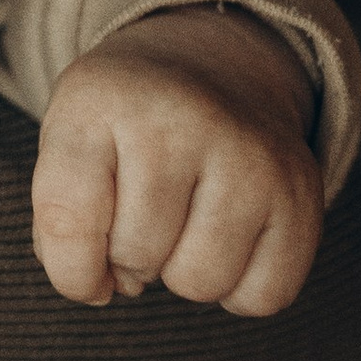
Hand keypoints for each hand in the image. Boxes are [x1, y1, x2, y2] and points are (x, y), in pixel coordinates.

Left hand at [33, 6, 324, 316]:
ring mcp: (247, 152)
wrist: (212, 64)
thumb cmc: (124, 122)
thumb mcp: (69, 139)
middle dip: (131, 256)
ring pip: (200, 282)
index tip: (82, 269)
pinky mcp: (299, 190)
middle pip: (138, 254)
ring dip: (183, 273)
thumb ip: (61, 221)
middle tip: (142, 214)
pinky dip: (239, 289)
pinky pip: (263, 296)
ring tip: (182, 224)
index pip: (66, 219)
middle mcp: (178, 116)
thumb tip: (103, 289)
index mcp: (98, 98)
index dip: (69, 271)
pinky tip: (228, 239)